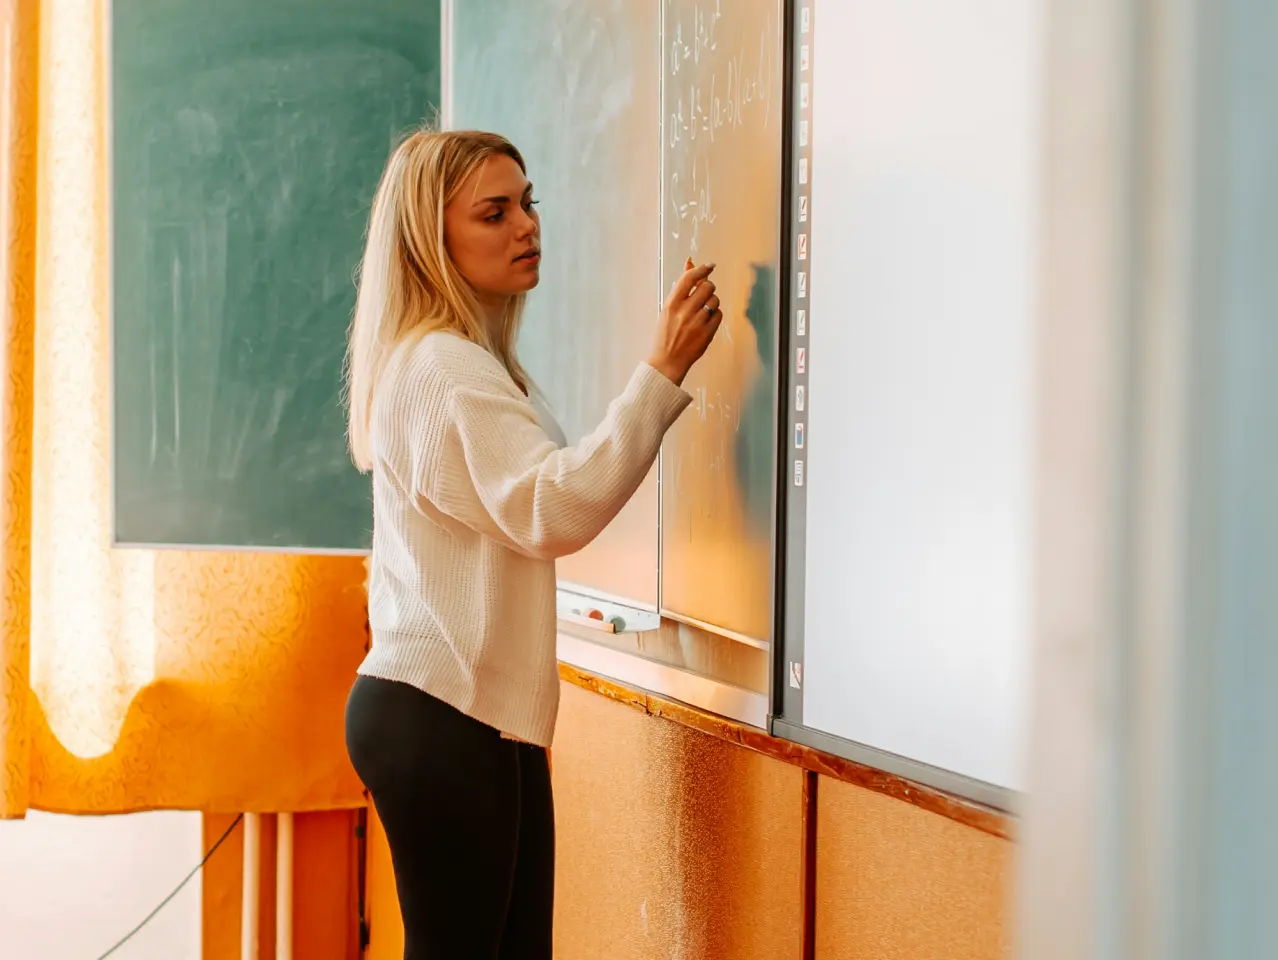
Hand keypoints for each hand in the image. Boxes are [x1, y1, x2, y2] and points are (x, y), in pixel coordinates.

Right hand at [648, 259, 722, 385]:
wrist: (667, 362)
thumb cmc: (665, 335)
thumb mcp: (668, 309)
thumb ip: (681, 287)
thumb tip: (690, 263)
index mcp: (671, 304)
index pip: (689, 278)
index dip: (702, 269)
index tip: (710, 266)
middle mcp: (684, 311)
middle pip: (707, 287)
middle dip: (708, 288)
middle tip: (704, 294)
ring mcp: (697, 323)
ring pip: (715, 301)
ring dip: (712, 302)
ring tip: (703, 311)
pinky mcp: (707, 333)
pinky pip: (719, 315)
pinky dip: (715, 315)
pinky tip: (706, 321)